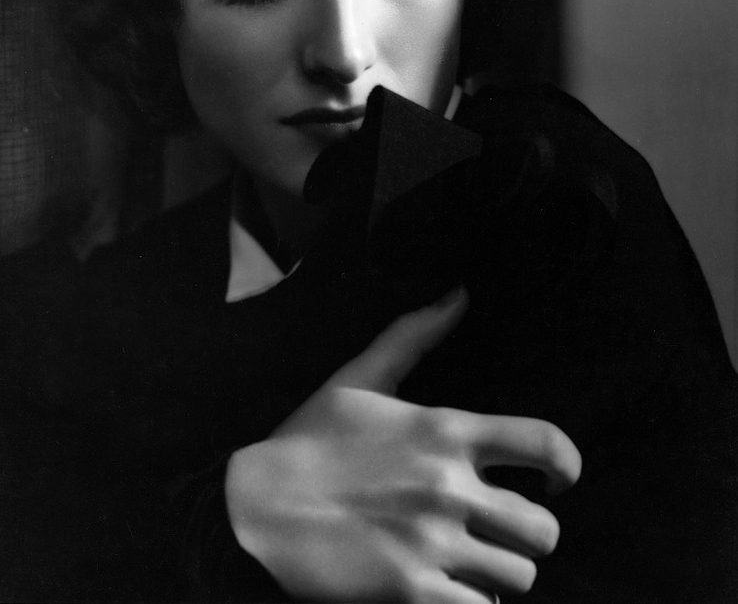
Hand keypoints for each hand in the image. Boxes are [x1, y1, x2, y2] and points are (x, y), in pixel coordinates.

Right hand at [225, 290, 581, 602]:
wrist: (254, 508)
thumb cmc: (309, 440)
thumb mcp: (359, 378)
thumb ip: (414, 335)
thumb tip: (459, 293)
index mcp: (445, 430)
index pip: (544, 444)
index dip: (568, 467)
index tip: (558, 482)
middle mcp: (449, 486)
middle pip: (543, 530)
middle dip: (528, 535)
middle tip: (500, 533)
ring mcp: (432, 541)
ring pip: (518, 578)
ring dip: (500, 576)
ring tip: (472, 564)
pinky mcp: (411, 591)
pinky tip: (448, 591)